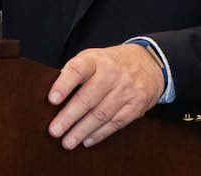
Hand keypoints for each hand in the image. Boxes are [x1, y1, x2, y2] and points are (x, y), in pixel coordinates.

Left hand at [46, 43, 163, 149]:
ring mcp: (126, 90)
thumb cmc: (111, 63)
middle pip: (88, 98)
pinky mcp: (136, 105)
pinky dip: (99, 134)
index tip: (52, 99)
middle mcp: (112, 74)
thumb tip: (54, 96)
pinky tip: (86, 140)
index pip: (78, 70)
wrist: (148, 63)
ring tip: (67, 141)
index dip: (64, 84)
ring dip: (82, 131)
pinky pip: (115, 123)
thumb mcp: (93, 58)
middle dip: (69, 117)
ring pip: (101, 114)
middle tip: (54, 130)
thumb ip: (75, 73)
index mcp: (96, 59)